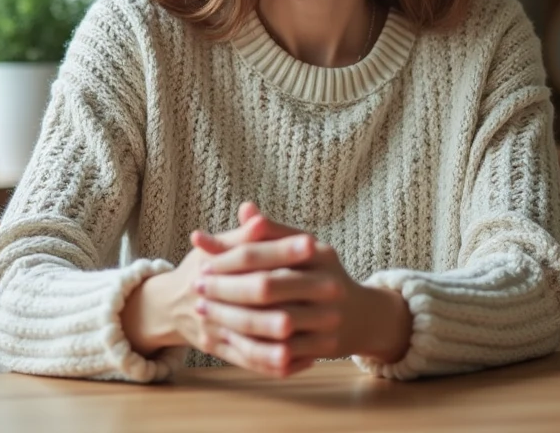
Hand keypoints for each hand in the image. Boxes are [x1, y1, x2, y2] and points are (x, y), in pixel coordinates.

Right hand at [121, 203, 313, 367]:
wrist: (170, 304)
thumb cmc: (205, 269)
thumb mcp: (217, 248)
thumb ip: (242, 236)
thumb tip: (256, 215)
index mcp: (208, 268)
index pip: (248, 257)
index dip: (280, 250)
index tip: (313, 244)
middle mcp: (208, 302)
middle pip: (253, 300)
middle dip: (293, 297)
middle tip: (333, 288)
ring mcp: (212, 332)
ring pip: (252, 341)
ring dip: (291, 337)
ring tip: (324, 335)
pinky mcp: (219, 353)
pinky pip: (251, 363)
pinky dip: (279, 363)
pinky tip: (308, 359)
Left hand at [192, 204, 412, 377]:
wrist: (362, 315)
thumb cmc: (318, 274)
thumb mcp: (300, 247)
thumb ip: (269, 232)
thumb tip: (242, 208)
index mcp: (319, 253)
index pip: (265, 251)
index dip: (230, 257)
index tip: (203, 261)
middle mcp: (328, 284)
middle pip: (267, 287)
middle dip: (226, 288)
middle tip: (197, 287)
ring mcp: (330, 318)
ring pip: (272, 322)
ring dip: (233, 319)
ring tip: (206, 311)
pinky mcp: (326, 347)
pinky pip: (283, 351)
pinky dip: (252, 346)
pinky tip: (227, 339)